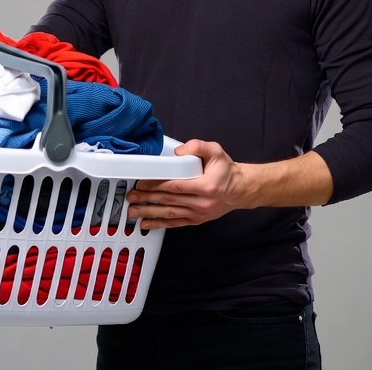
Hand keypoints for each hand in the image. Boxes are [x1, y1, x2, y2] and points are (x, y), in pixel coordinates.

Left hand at [125, 143, 333, 228]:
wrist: (240, 190)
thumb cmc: (226, 171)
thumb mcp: (216, 151)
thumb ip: (198, 146)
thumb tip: (178, 151)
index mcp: (205, 186)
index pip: (175, 186)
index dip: (156, 185)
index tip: (141, 183)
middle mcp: (201, 203)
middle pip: (168, 201)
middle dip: (147, 199)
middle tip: (130, 197)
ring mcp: (198, 214)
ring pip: (169, 214)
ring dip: (149, 213)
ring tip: (133, 212)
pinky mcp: (196, 220)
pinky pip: (175, 223)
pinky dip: (160, 224)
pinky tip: (147, 224)